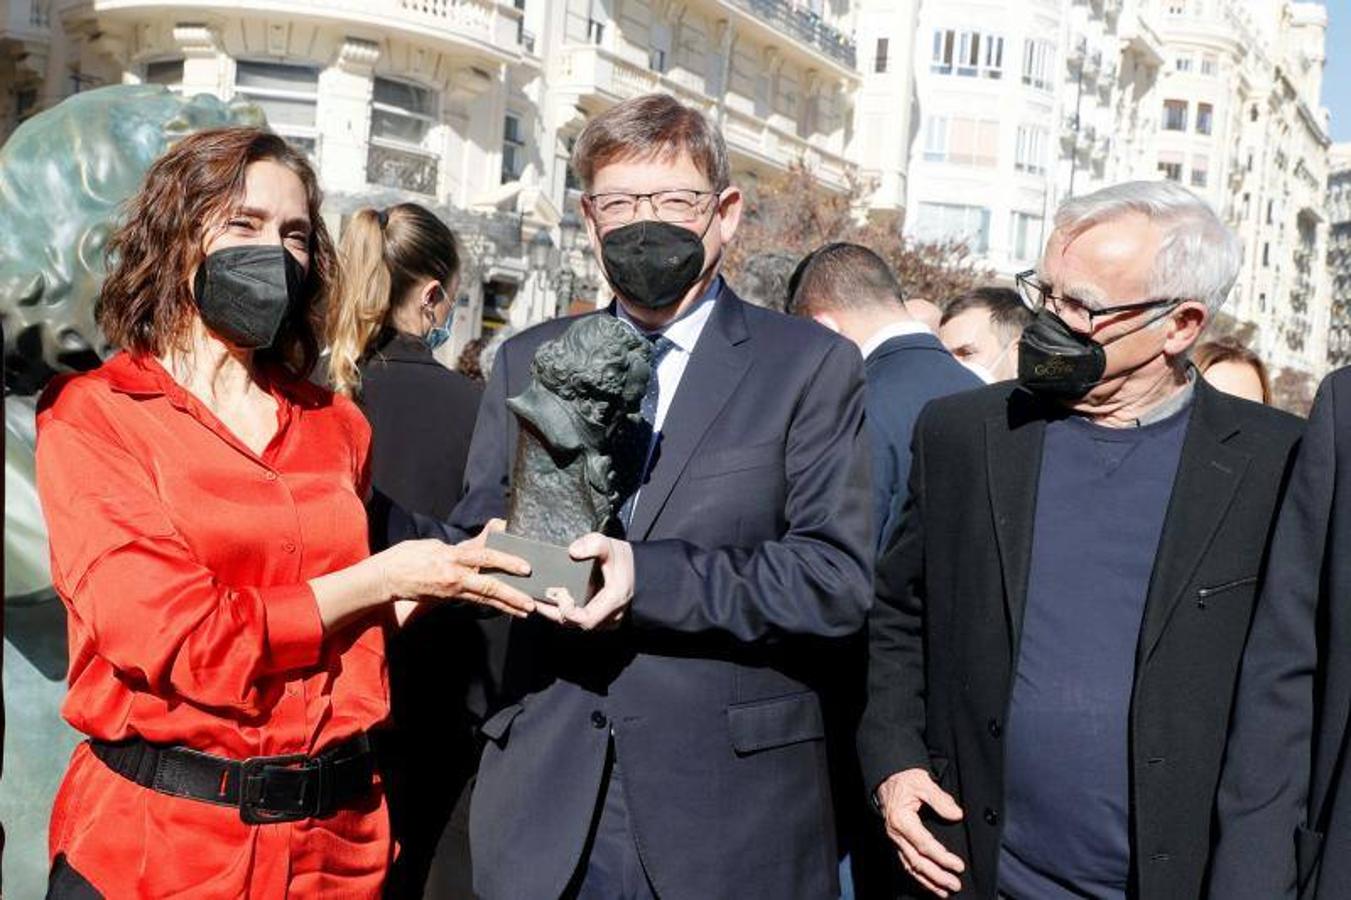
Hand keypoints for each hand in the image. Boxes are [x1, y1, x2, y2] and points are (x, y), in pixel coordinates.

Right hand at [373, 533, 534, 617]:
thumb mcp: (432, 544)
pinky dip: (491, 604)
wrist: (384, 579)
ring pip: (484, 597)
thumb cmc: (406, 557)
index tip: (524, 567)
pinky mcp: (447, 598)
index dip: (506, 561)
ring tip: (525, 611)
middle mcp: (453, 576)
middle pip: (488, 586)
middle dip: (511, 594)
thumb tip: (481, 541)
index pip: (484, 557)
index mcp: (450, 557)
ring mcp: (451, 589)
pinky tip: (506, 608)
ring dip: (506, 605)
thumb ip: (458, 544)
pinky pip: (474, 600)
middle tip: (531, 603)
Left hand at [536, 533, 634, 629]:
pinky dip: (564, 612)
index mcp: (613, 601)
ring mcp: (606, 621)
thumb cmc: (624, 560)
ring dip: (556, 613)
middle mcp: (610, 617)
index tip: (561, 591)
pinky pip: (578, 621)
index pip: (585, 620)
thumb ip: (593, 545)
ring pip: (575, 624)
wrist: (638, 571)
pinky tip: (552, 601)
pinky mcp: (600, 619)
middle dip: (554, 611)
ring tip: (539, 599)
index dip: (567, 610)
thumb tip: (572, 551)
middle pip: (575, 624)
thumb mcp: (610, 546)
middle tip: (537, 597)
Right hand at [876, 768, 965, 896]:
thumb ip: (940, 799)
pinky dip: (919, 876)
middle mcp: (896, 834)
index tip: (958, 866)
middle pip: (917, 862)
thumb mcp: (922, 782)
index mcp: (902, 821)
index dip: (942, 858)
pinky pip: (907, 862)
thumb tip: (957, 814)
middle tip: (955, 884)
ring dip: (928, 881)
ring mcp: (895, 839)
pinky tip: (929, 882)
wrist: (886, 778)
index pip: (924, 845)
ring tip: (944, 891)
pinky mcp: (897, 841)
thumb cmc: (903, 779)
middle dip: (937, 876)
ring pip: (910, 866)